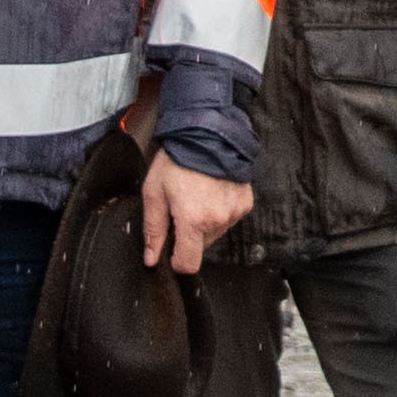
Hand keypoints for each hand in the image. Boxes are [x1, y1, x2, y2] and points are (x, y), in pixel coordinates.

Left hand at [137, 151, 250, 275]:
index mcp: (193, 220)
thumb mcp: (154, 193)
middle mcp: (218, 219)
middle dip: (189, 235)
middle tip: (180, 209)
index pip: (188, 263)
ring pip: (215, 233)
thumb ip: (153, 229)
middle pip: (201, 247)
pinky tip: (211, 192)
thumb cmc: (178, 158)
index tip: (171, 250)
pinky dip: (219, 211)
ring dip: (205, 223)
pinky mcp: (245, 202)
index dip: (177, 261)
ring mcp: (234, 211)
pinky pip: (229, 218)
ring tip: (196, 196)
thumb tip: (151, 258)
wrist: (206, 132)